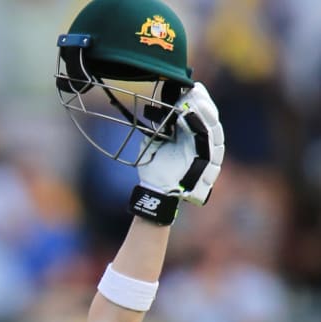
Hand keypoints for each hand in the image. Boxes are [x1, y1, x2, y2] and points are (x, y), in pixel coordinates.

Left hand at [130, 82, 224, 224]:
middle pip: (210, 118)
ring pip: (212, 129)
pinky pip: (207, 144)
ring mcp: (208, 153)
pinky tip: (192, 118)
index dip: (198, 99)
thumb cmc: (156, 169)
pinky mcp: (208, 164)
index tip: (191, 85)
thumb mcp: (154, 143)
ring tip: (195, 99)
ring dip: (203, 112)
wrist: (155, 192)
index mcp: (193, 136)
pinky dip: (201, 130)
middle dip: (203, 102)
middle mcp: (204, 143)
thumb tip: (156, 108)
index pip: (201, 113)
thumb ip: (158, 128)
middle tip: (195, 88)